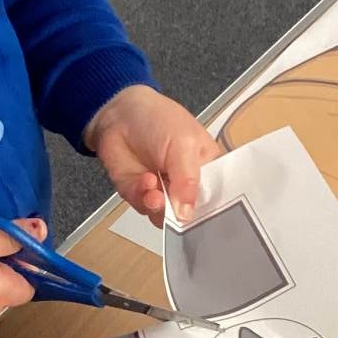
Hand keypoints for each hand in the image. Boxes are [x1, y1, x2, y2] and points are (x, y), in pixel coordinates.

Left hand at [84, 85, 221, 227]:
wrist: (119, 114)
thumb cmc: (159, 119)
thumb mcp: (184, 143)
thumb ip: (188, 180)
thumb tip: (187, 214)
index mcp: (208, 169)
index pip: (218, 198)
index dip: (215, 212)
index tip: (213, 223)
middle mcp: (187, 185)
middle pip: (193, 214)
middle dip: (184, 216)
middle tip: (177, 210)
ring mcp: (164, 192)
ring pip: (167, 218)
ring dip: (160, 209)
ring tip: (155, 194)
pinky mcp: (140, 196)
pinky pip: (145, 209)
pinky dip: (144, 199)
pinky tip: (144, 181)